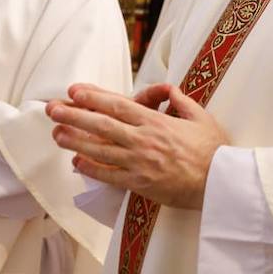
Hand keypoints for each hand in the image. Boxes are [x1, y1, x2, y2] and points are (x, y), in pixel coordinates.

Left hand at [47, 83, 228, 209]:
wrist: (220, 183)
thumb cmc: (213, 150)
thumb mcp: (202, 117)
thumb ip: (182, 101)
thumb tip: (169, 90)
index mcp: (157, 121)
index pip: (118, 105)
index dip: (94, 97)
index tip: (75, 91)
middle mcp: (144, 140)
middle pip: (102, 125)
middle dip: (75, 115)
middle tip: (53, 109)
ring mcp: (139, 162)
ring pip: (100, 149)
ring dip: (75, 141)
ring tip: (56, 133)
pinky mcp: (140, 183)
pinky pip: (109, 175)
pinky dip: (91, 169)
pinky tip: (76, 163)